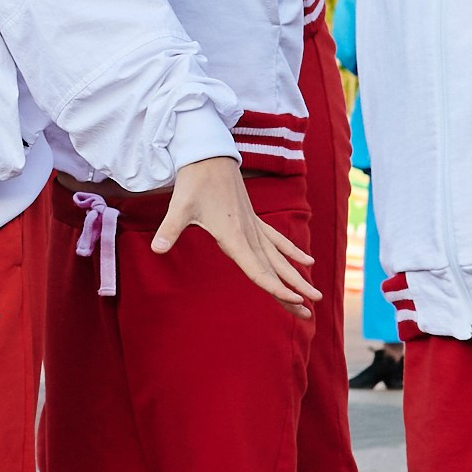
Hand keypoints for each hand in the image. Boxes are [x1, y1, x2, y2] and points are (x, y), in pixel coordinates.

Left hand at [152, 156, 318, 318]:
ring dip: (297, 277)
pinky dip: (292, 252)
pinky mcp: (254, 219)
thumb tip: (156, 249)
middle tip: (310, 315)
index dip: (276, 288)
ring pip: (280, 258)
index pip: (258, 270)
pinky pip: (277, 240)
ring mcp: (254, 226)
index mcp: (234, 235)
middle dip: (293, 293)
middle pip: (274, 270)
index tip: (294, 302)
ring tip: (314, 296)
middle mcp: (249, 234)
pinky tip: (308, 261)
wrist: (209, 155)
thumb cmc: (194, 182)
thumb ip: (169, 230)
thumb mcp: (179, 207)